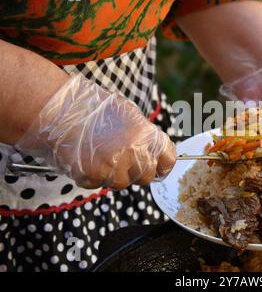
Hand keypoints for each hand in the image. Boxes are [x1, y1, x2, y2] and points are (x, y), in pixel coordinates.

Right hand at [15, 74, 175, 188]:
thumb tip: (154, 152)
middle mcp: (134, 153)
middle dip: (136, 171)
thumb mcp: (129, 114)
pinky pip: (100, 184)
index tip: (158, 166)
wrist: (61, 110)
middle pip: (146, 176)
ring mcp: (114, 167)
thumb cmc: (94, 109)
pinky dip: (94, 176)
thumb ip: (145, 135)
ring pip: (123, 183)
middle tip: (122, 160)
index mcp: (147, 135)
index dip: (163, 164)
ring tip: (100, 155)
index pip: (168, 159)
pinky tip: (87, 158)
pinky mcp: (94, 177)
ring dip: (114, 174)